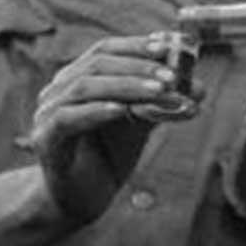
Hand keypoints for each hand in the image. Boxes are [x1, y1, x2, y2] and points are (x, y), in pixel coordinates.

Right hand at [27, 32, 198, 223]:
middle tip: (172, 76)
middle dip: (139, 67)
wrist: (81, 200)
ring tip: (159, 92)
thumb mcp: (138, 123)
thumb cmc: (107, 156)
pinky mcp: (45, 140)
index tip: (170, 46)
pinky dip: (97, 111)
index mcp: (78, 77)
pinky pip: (68, 118)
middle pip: (98, 63)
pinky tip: (122, 110)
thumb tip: (199, 88)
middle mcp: (58, 89)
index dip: (138, 45)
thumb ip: (161, 102)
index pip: (106, 49)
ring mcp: (47, 113)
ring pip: (85, 87)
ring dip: (126, 86)